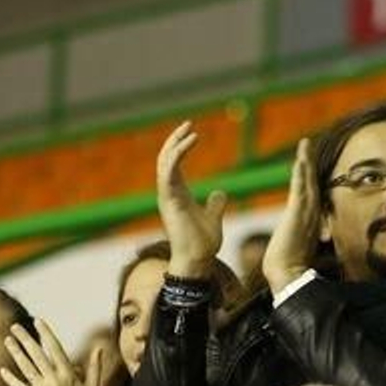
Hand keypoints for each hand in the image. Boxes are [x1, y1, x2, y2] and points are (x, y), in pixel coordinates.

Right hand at [156, 121, 227, 278]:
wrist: (198, 260)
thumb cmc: (202, 243)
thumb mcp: (212, 217)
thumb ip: (215, 205)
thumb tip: (220, 193)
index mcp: (177, 194)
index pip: (173, 163)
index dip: (180, 146)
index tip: (193, 131)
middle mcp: (169, 192)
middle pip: (165, 158)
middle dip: (175, 139)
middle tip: (188, 124)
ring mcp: (167, 196)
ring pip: (164, 162)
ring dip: (175, 144)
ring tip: (189, 129)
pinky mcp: (169, 200)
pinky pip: (169, 172)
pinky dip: (177, 155)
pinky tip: (189, 142)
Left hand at [263, 138, 320, 295]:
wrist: (289, 276)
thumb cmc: (289, 265)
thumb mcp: (295, 245)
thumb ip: (299, 235)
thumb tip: (304, 235)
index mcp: (310, 219)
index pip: (311, 192)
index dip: (310, 175)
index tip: (308, 159)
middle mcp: (312, 213)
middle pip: (312, 181)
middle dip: (310, 161)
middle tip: (308, 143)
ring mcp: (307, 213)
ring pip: (307, 181)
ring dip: (306, 161)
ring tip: (305, 144)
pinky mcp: (298, 215)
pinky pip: (300, 189)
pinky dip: (301, 174)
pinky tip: (300, 161)